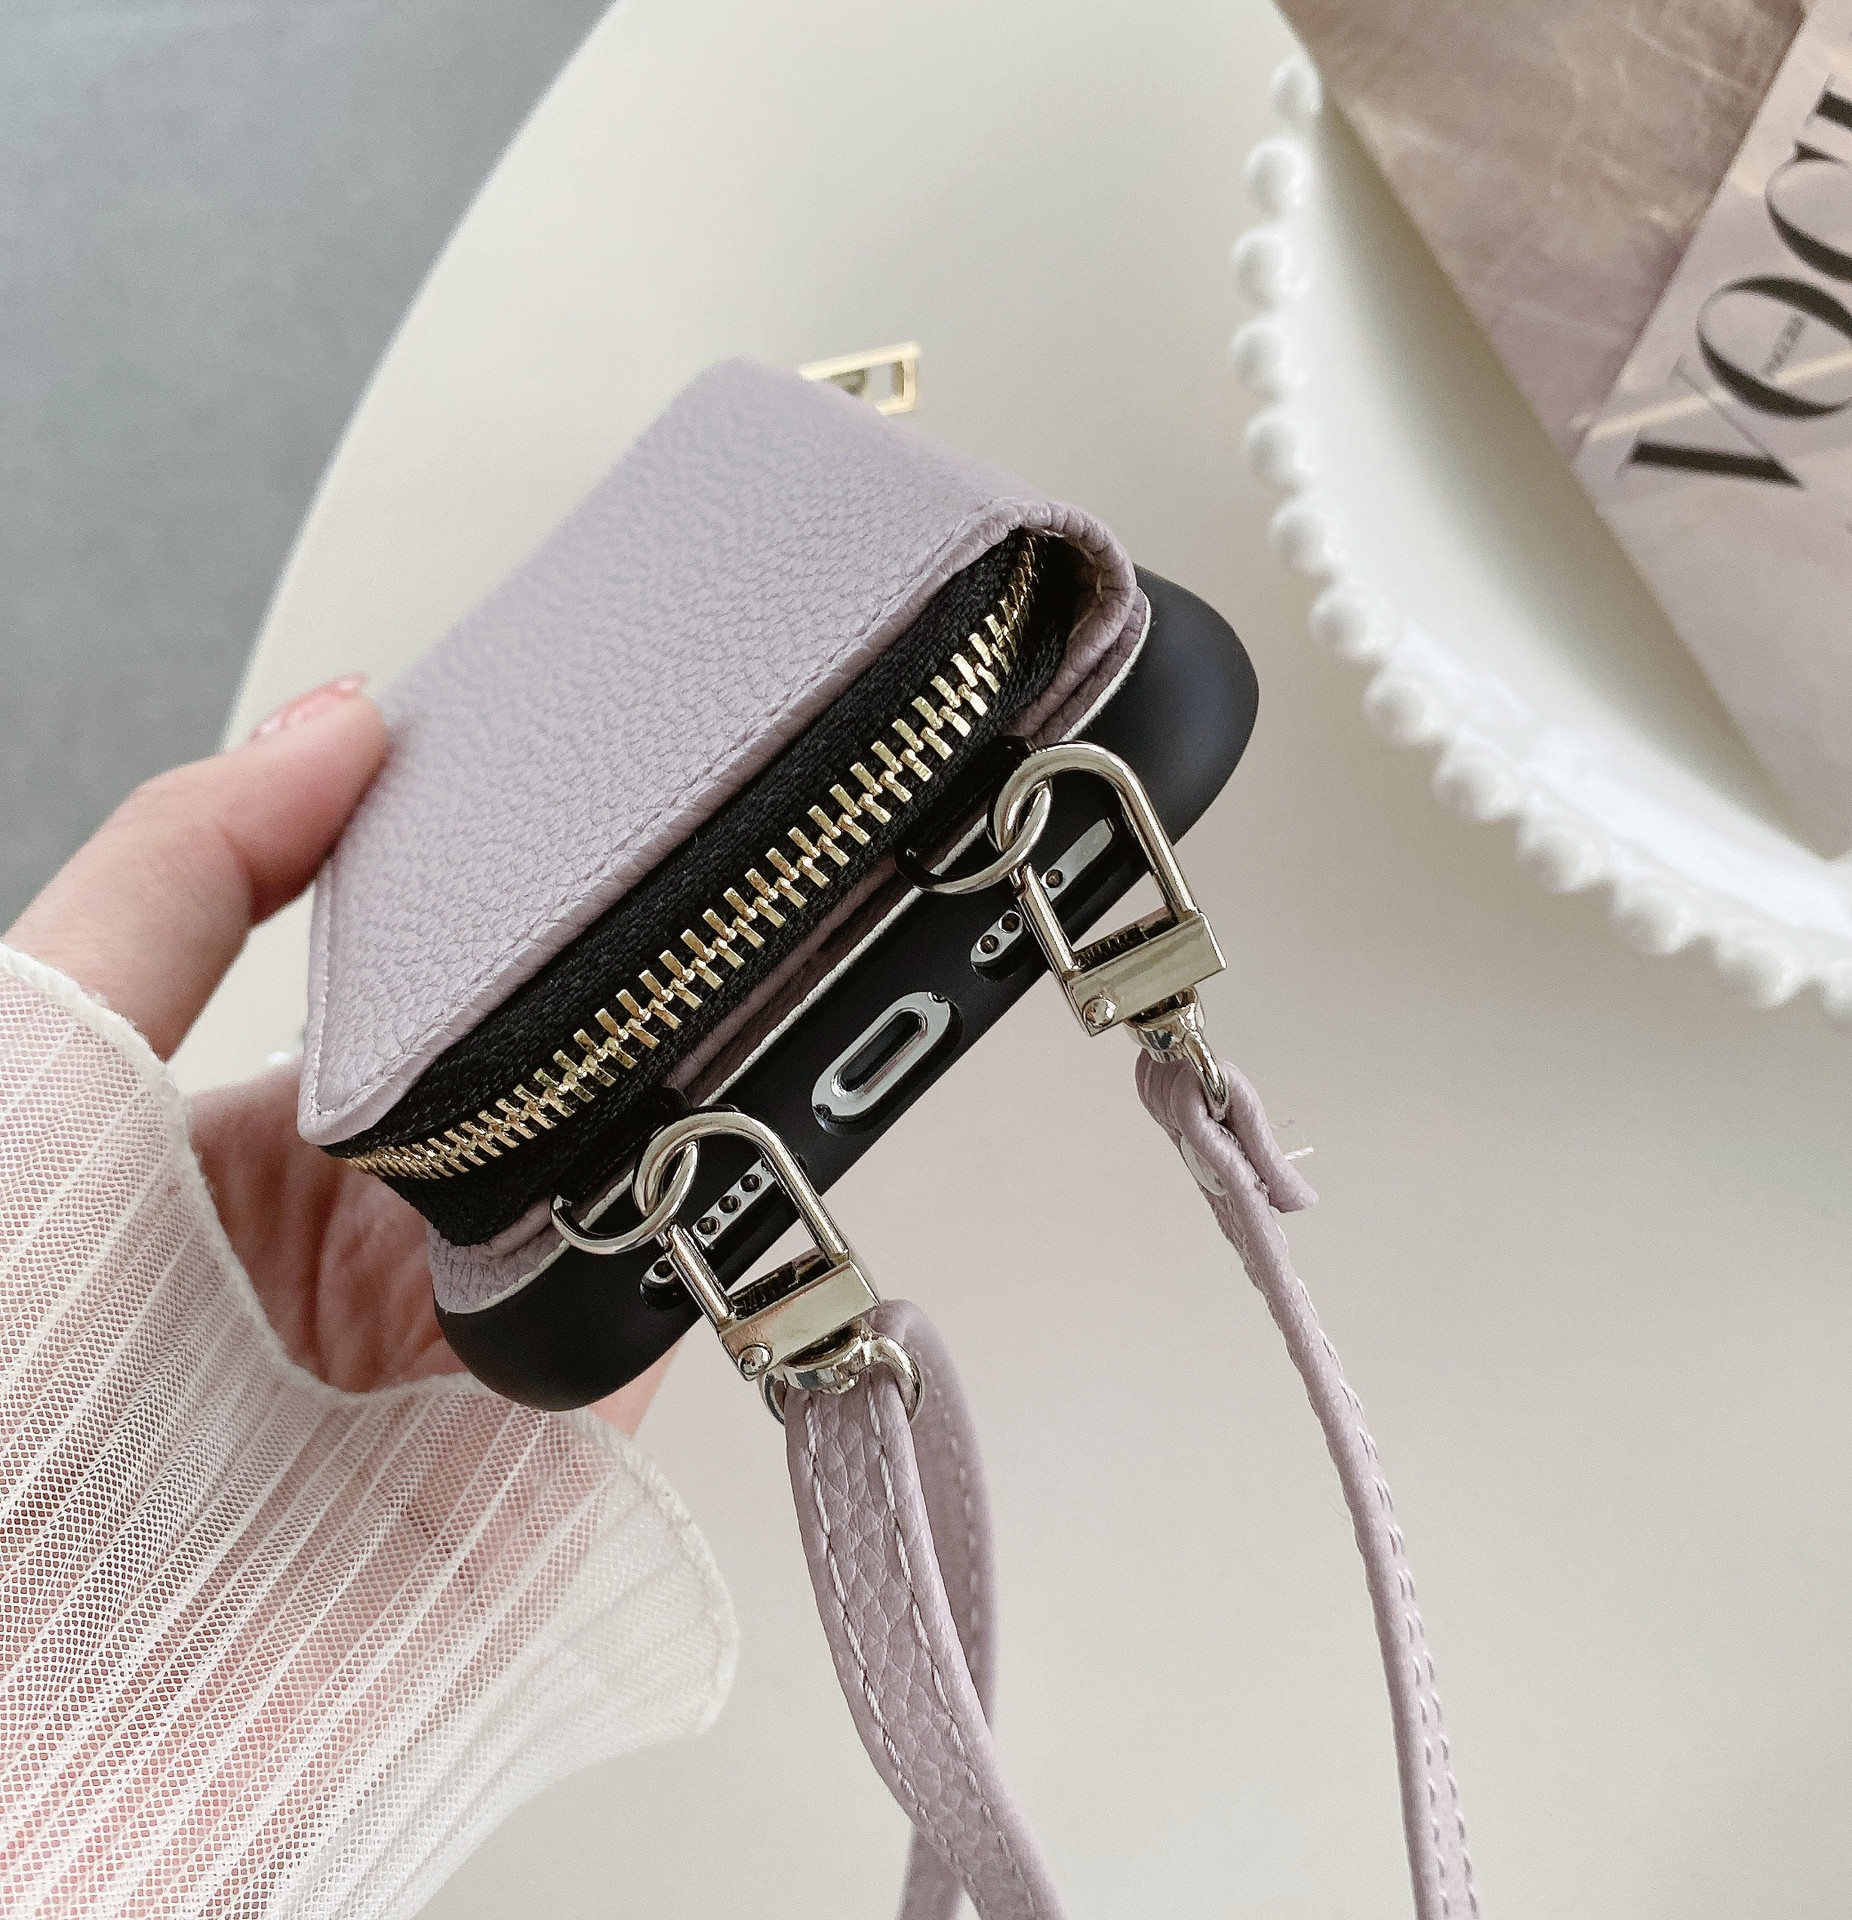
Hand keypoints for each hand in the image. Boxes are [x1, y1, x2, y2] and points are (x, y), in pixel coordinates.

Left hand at [6, 677, 661, 1431]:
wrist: (38, 1691)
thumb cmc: (1, 1385)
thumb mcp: (40, 1059)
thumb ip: (181, 872)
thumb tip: (339, 717)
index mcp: (263, 1153)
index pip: (429, 997)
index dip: (498, 903)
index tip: (578, 799)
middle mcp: (378, 1248)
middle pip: (545, 1074)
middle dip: (605, 989)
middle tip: (669, 874)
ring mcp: (477, 1345)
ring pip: (622, 1167)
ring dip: (659, 1088)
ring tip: (695, 983)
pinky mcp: (565, 1442)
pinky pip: (666, 1294)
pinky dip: (697, 1208)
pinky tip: (692, 1122)